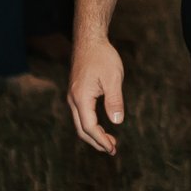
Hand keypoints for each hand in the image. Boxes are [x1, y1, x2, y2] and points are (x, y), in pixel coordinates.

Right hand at [68, 35, 125, 152]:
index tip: (113, 149)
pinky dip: (91, 125)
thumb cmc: (102, 57)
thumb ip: (114, 100)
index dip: (101, 140)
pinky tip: (102, 127)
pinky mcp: (76, 93)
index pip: (89, 127)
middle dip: (96, 142)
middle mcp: (73, 99)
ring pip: (80, 123)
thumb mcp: (113, 78)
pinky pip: (81, 115)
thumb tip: (117, 121)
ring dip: (93, 135)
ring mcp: (73, 96)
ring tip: (109, 142)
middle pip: (81, 129)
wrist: (89, 41)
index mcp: (81, 98)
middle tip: (112, 150)